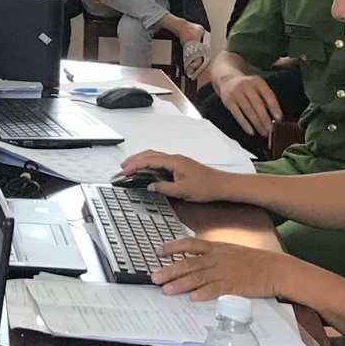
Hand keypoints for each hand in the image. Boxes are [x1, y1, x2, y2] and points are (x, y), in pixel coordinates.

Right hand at [118, 150, 238, 203]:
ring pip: (155, 156)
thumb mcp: (182, 191)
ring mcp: (177, 161)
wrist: (222, 185)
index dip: (135, 165)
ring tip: (130, 167)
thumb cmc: (205, 187)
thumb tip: (149, 186)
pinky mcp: (179, 165)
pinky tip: (147, 169)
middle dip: (134, 159)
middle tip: (122, 167)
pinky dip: (149, 163)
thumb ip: (164, 188)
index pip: (149, 160)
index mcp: (173, 161)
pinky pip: (160, 160)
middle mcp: (174, 158)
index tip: (124, 171)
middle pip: (150, 154)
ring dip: (141, 160)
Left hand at [150, 238, 295, 301]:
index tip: (158, 251)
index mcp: (217, 248)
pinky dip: (204, 294)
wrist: (277, 269)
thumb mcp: (232, 251)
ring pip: (198, 277)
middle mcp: (217, 258)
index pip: (190, 244)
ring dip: (181, 284)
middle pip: (189, 263)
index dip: (173, 247)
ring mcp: (225, 272)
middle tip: (154, 277)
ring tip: (166, 290)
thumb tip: (196, 260)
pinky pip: (216, 290)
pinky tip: (193, 298)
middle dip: (170, 270)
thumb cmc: (255, 261)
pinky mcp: (234, 286)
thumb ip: (214, 255)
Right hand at [215, 69, 284, 137]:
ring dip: (257, 124)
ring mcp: (236, 93)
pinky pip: (237, 115)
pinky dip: (245, 124)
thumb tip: (275, 117)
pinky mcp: (228, 101)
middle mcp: (246, 86)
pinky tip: (251, 131)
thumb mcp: (258, 87)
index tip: (279, 118)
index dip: (274, 107)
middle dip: (265, 119)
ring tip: (263, 132)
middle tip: (271, 129)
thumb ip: (266, 98)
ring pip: (248, 111)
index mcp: (257, 82)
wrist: (228, 80)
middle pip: (258, 104)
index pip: (268, 95)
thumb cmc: (248, 87)